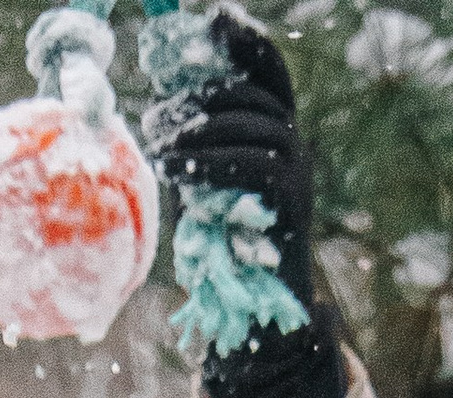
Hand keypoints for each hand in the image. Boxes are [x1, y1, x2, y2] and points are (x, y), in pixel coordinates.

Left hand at [146, 11, 341, 397]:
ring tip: (161, 148)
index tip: (208, 18)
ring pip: (252, 124)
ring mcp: (296, 172)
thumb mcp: (204, 184)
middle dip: (202, 97)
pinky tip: (179, 168)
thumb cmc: (223, 250)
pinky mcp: (290, 201)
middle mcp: (293, 145)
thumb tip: (160, 111)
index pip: (268, 69)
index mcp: (273, 132)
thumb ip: (194, 147)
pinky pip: (254, 161)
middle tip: (156, 118)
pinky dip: (212, 159)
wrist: (256, 313)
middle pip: (254, 92)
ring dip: (200, 130)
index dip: (243, 39)